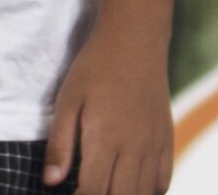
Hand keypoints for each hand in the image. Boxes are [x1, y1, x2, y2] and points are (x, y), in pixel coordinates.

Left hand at [45, 30, 172, 192]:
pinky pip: (164, 179)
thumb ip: (59, 144)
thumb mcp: (68, 101)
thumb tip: (51, 182)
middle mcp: (133, 147)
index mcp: (105, 139)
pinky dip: (150, 190)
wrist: (134, 39)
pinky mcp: (166, 137)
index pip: (94, 192)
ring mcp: (153, 144)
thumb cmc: (95, 67)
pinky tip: (134, 186)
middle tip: (87, 190)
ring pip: (144, 193)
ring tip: (109, 188)